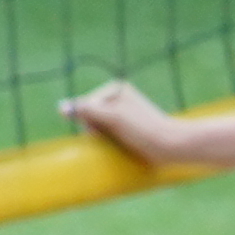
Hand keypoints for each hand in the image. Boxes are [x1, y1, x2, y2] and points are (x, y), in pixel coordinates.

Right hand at [62, 78, 185, 163]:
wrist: (172, 145)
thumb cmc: (143, 130)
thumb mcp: (112, 118)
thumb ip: (86, 110)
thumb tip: (61, 107)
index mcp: (115, 89)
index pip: (85, 105)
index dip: (90, 120)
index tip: (111, 126)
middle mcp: (120, 98)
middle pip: (91, 116)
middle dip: (96, 128)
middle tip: (119, 134)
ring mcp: (125, 113)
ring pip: (99, 127)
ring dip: (103, 137)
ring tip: (122, 141)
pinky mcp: (131, 128)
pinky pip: (110, 135)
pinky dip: (111, 141)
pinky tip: (121, 145)